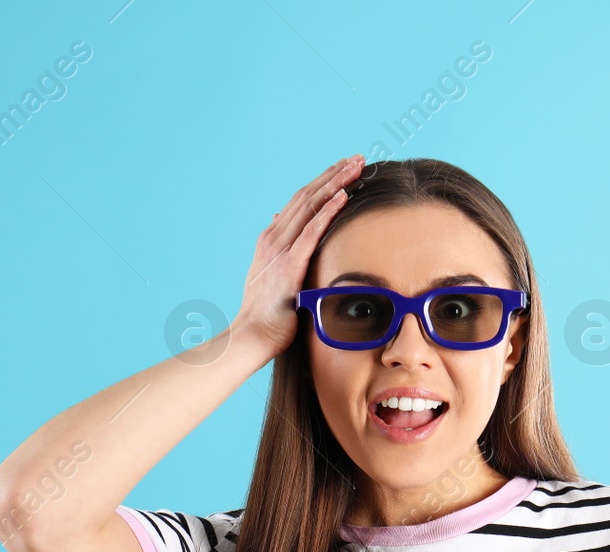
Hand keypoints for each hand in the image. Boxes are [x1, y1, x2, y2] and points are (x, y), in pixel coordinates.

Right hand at [233, 154, 362, 357]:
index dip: (323, 181)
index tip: (344, 168)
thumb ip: (278, 247)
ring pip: (310, 206)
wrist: (252, 335)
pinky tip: (343, 196)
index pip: (301, 201)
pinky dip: (327, 211)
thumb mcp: (271, 274)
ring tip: (355, 167)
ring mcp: (280, 250)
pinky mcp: (289, 265)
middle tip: (357, 158)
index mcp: (272, 239)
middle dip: (334, 174)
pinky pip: (311, 232)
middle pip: (308, 196)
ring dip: (335, 183)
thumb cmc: (267, 312)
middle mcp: (274, 238)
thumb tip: (280, 219)